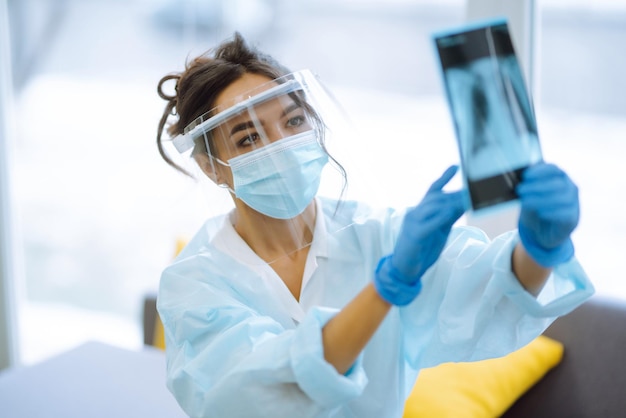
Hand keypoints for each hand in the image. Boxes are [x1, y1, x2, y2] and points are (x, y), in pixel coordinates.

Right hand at [375, 165, 465, 304]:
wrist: (404, 269)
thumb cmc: (422, 249)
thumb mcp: (439, 230)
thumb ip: (448, 217)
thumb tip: (463, 203)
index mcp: (421, 211)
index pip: (432, 190)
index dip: (444, 178)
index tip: (456, 166)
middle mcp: (415, 213)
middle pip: (435, 198)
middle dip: (454, 193)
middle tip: (471, 190)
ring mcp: (412, 224)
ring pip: (431, 207)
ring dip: (449, 203)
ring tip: (465, 199)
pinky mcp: (413, 236)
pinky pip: (427, 224)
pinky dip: (439, 217)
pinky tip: (450, 213)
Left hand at [516, 162, 578, 266]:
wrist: (541, 232)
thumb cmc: (534, 209)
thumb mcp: (527, 197)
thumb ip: (526, 187)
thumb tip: (520, 180)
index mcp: (558, 177)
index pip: (553, 169)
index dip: (539, 171)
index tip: (525, 176)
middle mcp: (569, 187)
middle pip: (557, 183)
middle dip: (537, 186)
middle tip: (520, 190)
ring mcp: (573, 202)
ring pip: (562, 198)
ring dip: (541, 199)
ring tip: (525, 202)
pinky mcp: (572, 218)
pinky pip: (565, 213)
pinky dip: (552, 212)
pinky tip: (540, 212)